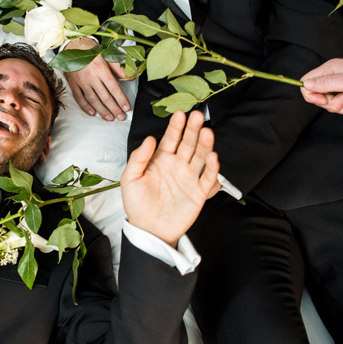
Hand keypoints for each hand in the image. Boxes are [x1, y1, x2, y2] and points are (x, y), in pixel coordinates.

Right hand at [64, 37, 130, 120]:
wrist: (73, 46)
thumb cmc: (92, 51)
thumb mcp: (107, 55)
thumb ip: (119, 67)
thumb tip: (131, 77)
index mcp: (102, 69)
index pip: (114, 88)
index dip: (121, 99)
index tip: (127, 108)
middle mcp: (92, 77)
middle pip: (105, 97)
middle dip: (114, 109)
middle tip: (121, 117)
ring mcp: (81, 81)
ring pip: (93, 100)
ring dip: (102, 111)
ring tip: (110, 118)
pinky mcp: (73, 83)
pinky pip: (79, 97)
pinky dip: (85, 107)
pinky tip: (93, 113)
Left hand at [120, 110, 219, 247]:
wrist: (147, 229)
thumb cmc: (137, 204)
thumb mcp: (130, 178)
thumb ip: (138, 158)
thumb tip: (149, 139)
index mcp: (161, 159)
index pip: (171, 139)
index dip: (176, 127)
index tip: (180, 114)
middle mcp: (178, 165)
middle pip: (189, 143)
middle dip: (193, 129)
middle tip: (198, 116)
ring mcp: (189, 178)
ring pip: (200, 157)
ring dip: (205, 144)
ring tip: (207, 132)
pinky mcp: (198, 192)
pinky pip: (208, 178)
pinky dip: (212, 168)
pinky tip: (212, 157)